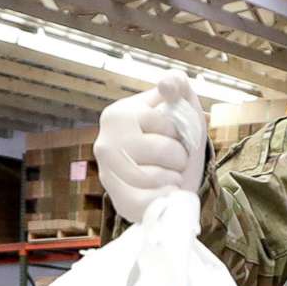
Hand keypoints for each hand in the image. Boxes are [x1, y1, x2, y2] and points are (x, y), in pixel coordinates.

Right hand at [96, 71, 206, 222]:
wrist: (175, 176)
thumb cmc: (176, 137)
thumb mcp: (182, 105)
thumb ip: (177, 84)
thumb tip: (166, 84)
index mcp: (117, 114)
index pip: (162, 121)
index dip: (178, 130)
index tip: (174, 134)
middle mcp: (104, 143)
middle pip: (161, 149)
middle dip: (179, 155)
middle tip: (175, 158)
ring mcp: (107, 175)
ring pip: (154, 177)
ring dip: (174, 177)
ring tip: (170, 174)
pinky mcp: (118, 201)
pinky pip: (148, 202)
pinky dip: (166, 197)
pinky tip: (165, 192)